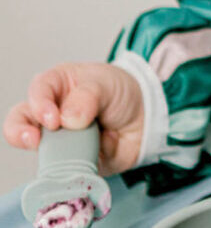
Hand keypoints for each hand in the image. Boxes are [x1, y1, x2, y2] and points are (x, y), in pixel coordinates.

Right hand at [3, 62, 143, 175]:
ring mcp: (58, 141)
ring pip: (40, 152)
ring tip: (71, 151)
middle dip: (21, 133)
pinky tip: (96, 155)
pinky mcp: (70, 162)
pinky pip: (66, 169)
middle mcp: (50, 114)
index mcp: (57, 86)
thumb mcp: (106, 84)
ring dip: (53, 154)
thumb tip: (68, 119)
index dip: (39, 105)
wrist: (147, 118)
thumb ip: (88, 97)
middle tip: (34, 140)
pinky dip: (79, 165)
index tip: (52, 118)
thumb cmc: (120, 93)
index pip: (37, 93)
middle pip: (21, 124)